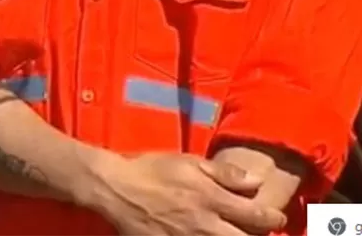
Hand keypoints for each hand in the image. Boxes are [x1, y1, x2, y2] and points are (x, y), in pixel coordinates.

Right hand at [90, 151, 285, 234]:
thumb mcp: (187, 162)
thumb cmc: (151, 170)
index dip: (274, 218)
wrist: (113, 188)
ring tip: (232, 232)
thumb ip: (224, 173)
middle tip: (258, 231)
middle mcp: (205, 225)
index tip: (276, 217)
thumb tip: (257, 180)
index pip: (257, 216)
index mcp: (211, 199)